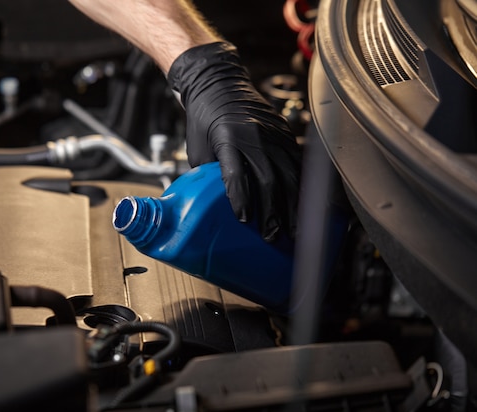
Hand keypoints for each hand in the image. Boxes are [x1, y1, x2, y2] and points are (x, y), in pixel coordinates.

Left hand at [167, 42, 301, 241]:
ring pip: (290, 175)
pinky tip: (307, 205)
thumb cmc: (203, 118)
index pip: (236, 174)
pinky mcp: (285, 134)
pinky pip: (300, 164)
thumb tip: (214, 205)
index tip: (244, 221)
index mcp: (227, 138)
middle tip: (273, 236)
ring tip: (295, 229)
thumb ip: (207, 175)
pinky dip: (304, 187)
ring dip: (293, 206)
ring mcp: (273, 134)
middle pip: (269, 180)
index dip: (241, 199)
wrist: (219, 83)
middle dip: (273, 213)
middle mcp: (254, 136)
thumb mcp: (197, 147)